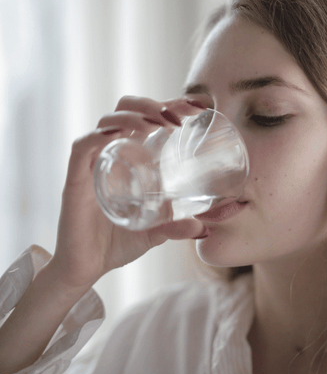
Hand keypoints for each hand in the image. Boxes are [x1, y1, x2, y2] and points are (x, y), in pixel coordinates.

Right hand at [47, 96, 207, 289]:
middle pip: (126, 109)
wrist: (87, 268)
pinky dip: (100, 135)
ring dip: (134, 115)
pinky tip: (121, 134)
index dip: (169, 105)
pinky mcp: (76, 179)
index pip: (147, 118)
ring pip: (107, 121)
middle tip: (178, 117)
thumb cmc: (118, 243)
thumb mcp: (155, 233)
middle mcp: (112, 154)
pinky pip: (83, 147)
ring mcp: (93, 164)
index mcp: (131, 158)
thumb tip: (204, 228)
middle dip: (152, 104)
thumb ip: (177, 227)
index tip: (196, 106)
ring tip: (158, 123)